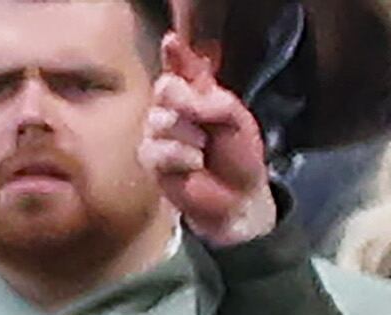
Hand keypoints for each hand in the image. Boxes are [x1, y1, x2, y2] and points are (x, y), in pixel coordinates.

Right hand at [145, 33, 277, 248]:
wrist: (235, 197)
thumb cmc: (239, 155)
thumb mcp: (235, 119)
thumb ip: (210, 102)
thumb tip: (180, 98)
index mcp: (199, 94)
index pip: (182, 68)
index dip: (176, 55)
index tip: (170, 41)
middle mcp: (175, 109)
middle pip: (164, 89)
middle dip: (185, 104)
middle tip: (205, 122)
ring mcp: (159, 134)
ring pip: (159, 122)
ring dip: (188, 137)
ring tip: (203, 151)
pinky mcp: (151, 161)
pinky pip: (156, 150)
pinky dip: (180, 158)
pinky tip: (192, 166)